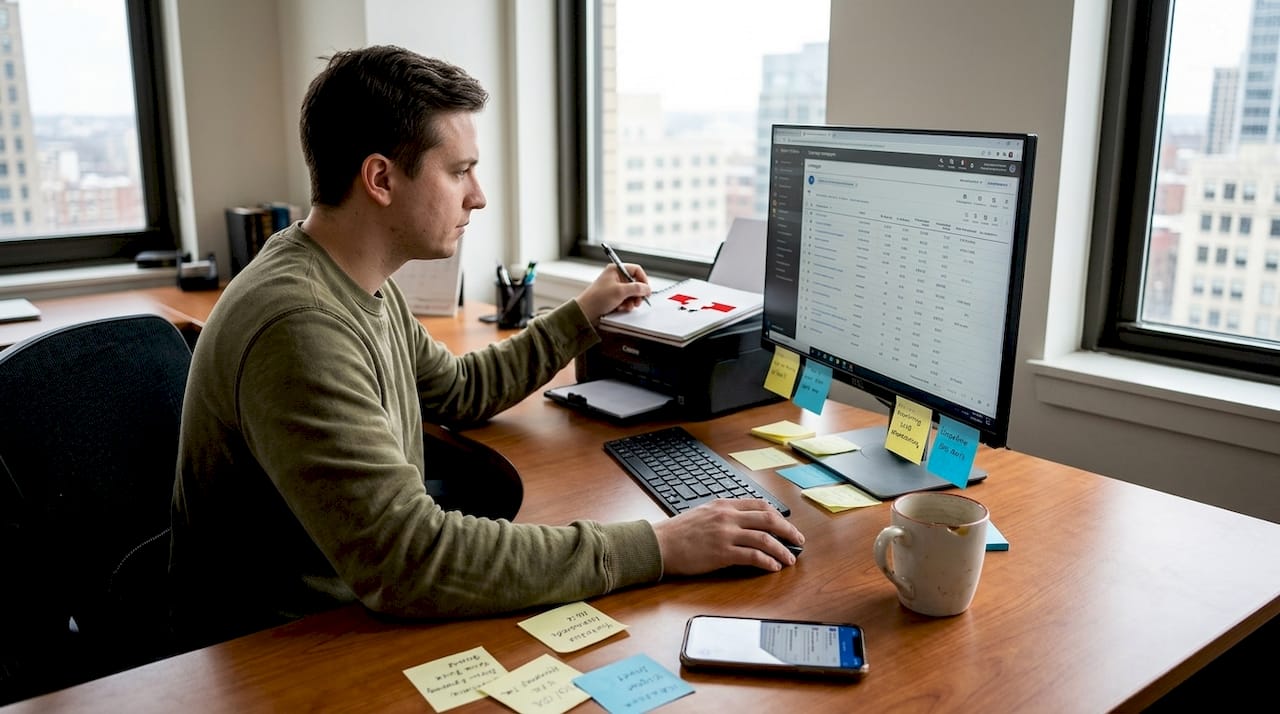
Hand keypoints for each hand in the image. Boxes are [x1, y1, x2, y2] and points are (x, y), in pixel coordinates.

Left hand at [574, 264, 651, 323]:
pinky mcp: (613, 296)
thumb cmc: (598, 298)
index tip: (646, 290)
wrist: (585, 311)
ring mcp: (614, 286)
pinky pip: (625, 299)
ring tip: (628, 306)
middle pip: (635, 282)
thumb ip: (636, 288)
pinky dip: (626, 304)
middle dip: (638, 293)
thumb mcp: (620, 291)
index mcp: (616, 269)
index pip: (636, 270)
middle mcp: (616, 276)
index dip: (643, 279)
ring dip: (632, 300)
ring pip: (631, 292)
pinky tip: (622, 308)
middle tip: (638, 301)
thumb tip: (647, 288)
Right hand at [652, 498, 804, 575]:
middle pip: (768, 519)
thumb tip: (741, 522)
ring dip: (782, 550)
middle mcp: (728, 516)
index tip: (785, 524)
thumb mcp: (702, 513)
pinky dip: (767, 562)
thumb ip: (723, 515)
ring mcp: (726, 534)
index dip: (777, 515)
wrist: (659, 544)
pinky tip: (773, 567)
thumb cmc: (677, 532)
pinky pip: (753, 556)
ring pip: (765, 539)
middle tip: (798, 541)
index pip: (759, 505)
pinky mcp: (723, 553)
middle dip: (788, 531)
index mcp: (724, 505)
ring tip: (790, 559)